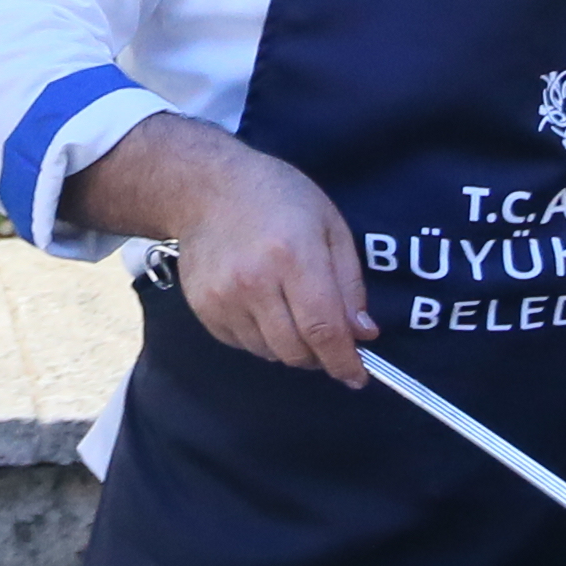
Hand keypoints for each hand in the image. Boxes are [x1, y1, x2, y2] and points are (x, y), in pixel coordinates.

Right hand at [92, 122, 372, 385]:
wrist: (207, 188)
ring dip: (290, 346)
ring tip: (291, 312)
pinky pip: (243, 345)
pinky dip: (262, 338)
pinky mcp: (203, 308)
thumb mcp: (330, 226)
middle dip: (319, 356)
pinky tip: (263, 306)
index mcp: (294, 256)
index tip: (357, 378)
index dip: (344, 362)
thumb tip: (362, 334)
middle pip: (296, 351)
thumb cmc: (279, 199)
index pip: (323, 329)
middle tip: (327, 338)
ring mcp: (223, 297)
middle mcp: (254, 281)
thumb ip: (350, 284)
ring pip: (270, 353)